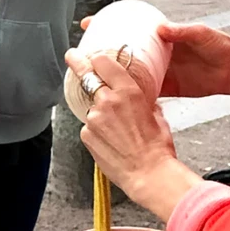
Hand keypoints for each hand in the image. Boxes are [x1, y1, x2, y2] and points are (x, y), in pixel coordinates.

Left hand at [64, 48, 199, 219]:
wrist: (149, 174)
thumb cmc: (157, 148)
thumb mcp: (157, 115)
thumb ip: (143, 101)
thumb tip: (140, 100)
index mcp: (128, 91)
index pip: (103, 62)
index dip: (96, 58)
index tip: (92, 56)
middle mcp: (107, 101)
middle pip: (86, 76)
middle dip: (77, 63)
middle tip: (72, 57)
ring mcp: (94, 118)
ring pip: (91, 107)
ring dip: (99, 113)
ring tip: (117, 131)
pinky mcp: (86, 135)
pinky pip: (89, 127)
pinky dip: (97, 131)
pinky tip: (111, 142)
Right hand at [78, 17, 229, 98]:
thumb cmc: (222, 47)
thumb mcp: (201, 34)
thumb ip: (181, 31)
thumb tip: (161, 27)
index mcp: (162, 36)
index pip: (130, 28)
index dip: (109, 25)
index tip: (90, 24)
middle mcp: (158, 53)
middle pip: (125, 51)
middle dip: (104, 50)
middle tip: (84, 52)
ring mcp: (160, 71)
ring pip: (131, 72)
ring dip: (114, 74)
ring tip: (93, 76)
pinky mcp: (167, 88)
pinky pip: (145, 91)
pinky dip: (132, 94)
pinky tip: (118, 96)